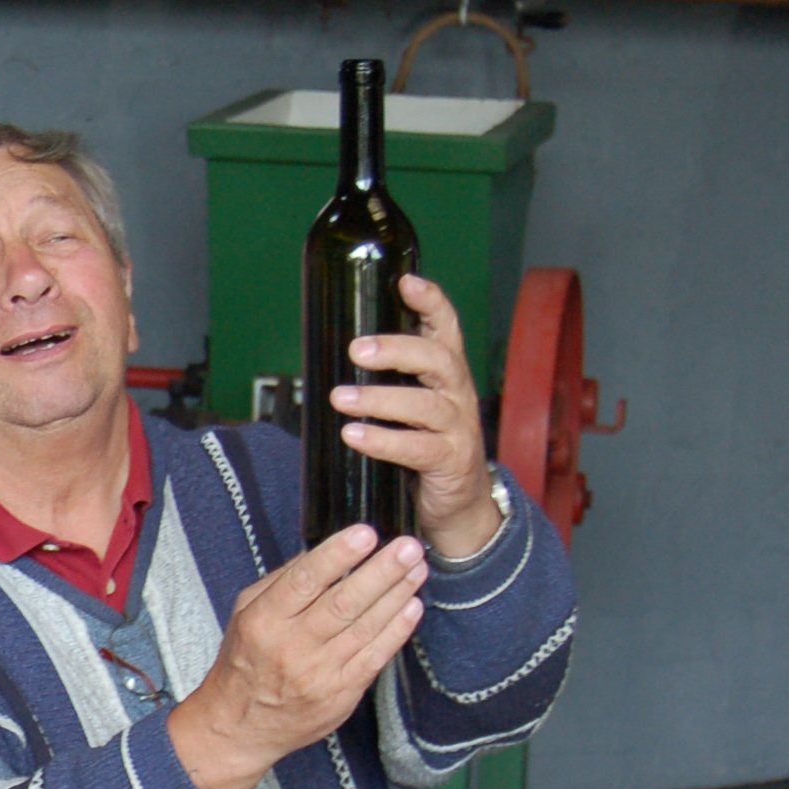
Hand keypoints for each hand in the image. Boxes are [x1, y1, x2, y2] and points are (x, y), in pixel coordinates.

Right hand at [168, 526, 427, 788]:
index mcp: (264, 621)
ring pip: (365, 627)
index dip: (337, 555)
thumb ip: (281, 583)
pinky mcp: (341, 693)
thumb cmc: (245, 663)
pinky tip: (412, 608)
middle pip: (343, 603)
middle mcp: (291, 646)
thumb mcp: (246, 615)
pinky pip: (375, 657)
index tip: (365, 534)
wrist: (241, 726)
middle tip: (408, 548)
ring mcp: (319, 673)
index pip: (304, 581)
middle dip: (381, 572)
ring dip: (396, 595)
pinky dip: (396, 631)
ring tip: (416, 570)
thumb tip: (323, 553)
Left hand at [340, 273, 500, 560]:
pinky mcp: (452, 461)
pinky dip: (385, 441)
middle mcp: (458, 395)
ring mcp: (459, 428)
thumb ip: (385, 383)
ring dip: (379, 398)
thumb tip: (328, 362)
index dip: (431, 302)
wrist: (456, 507)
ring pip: (425, 404)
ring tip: (340, 398)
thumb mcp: (409, 409)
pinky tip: (355, 437)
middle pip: (438, 359)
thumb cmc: (425, 449)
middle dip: (397, 349)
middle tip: (356, 350)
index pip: (446, 329)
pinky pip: (420, 448)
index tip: (406, 281)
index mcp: (447, 375)